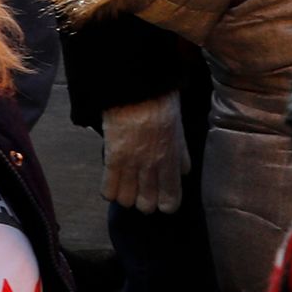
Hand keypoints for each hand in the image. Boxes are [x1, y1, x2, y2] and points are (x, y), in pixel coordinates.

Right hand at [101, 98, 185, 213]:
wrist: (136, 86)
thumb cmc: (160, 101)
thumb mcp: (179, 128)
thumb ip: (181, 153)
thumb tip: (183, 171)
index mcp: (172, 159)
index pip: (171, 199)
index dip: (166, 203)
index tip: (162, 199)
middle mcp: (153, 167)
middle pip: (146, 205)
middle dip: (144, 201)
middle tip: (142, 190)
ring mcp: (132, 164)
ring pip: (126, 201)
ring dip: (125, 196)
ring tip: (125, 185)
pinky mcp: (112, 158)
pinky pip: (108, 190)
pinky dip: (109, 191)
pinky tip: (111, 182)